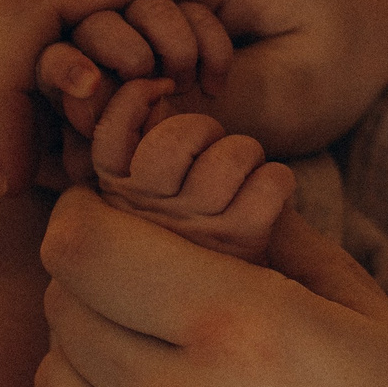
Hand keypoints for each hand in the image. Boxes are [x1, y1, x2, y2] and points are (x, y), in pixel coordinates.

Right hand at [0, 0, 387, 193]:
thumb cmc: (343, 45)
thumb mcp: (294, 101)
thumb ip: (194, 118)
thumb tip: (96, 130)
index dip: (3, 90)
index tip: (12, 175)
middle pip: (30, 7)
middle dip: (51, 97)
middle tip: (113, 154)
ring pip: (45, 10)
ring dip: (85, 78)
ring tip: (178, 97)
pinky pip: (65, 3)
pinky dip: (88, 59)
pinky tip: (154, 85)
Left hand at [30, 189, 387, 386]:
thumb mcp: (361, 308)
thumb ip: (264, 232)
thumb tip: (182, 176)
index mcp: (240, 330)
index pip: (82, 245)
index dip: (90, 223)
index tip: (115, 231)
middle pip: (62, 310)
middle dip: (101, 294)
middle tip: (158, 314)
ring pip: (51, 385)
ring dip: (93, 371)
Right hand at [89, 77, 294, 260]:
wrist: (222, 298)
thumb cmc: (182, 223)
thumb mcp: (146, 188)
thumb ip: (140, 138)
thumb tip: (155, 90)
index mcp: (119, 193)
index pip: (110, 136)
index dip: (134, 100)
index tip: (160, 88)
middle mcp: (151, 214)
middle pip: (174, 142)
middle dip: (200, 128)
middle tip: (209, 143)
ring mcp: (197, 229)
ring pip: (230, 158)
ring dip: (246, 152)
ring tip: (243, 169)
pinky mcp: (242, 241)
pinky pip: (270, 183)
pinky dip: (277, 179)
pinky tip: (269, 191)